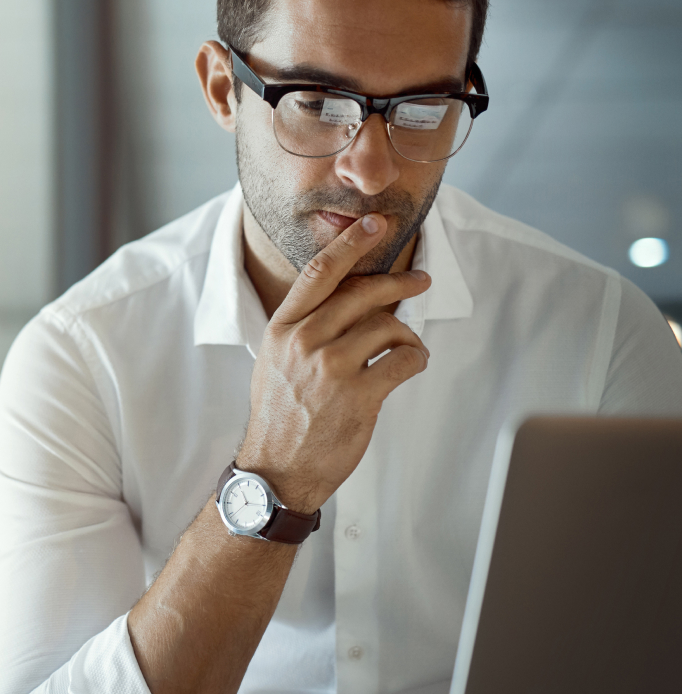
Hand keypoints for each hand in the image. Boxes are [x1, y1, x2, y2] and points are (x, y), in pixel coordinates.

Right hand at [237, 213, 431, 513]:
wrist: (277, 469)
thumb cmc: (279, 416)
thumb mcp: (275, 361)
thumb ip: (304, 328)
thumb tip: (348, 299)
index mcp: (282, 329)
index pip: (319, 272)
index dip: (351, 243)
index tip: (374, 224)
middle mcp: (305, 341)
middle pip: (363, 293)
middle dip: (399, 282)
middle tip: (419, 281)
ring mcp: (332, 367)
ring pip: (388, 326)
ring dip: (406, 335)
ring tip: (406, 348)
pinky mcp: (359, 395)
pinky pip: (404, 359)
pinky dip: (415, 359)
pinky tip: (409, 366)